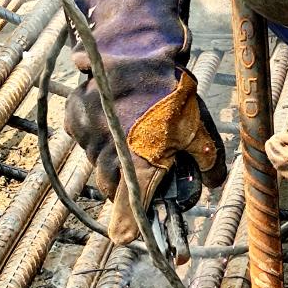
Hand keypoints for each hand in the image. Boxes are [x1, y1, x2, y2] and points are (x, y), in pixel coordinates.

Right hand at [66, 68, 225, 243]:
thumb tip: (213, 183)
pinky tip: (117, 119)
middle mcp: (108, 156)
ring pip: (97, 162)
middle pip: (112, 188)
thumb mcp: (199, 130)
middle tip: (142, 171)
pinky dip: (99, 135)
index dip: (128, 227)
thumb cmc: (174, 94)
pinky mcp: (74, 117)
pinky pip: (85, 138)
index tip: (126, 238)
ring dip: (112, 158)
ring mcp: (87, 136)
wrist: (141, 48)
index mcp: (139, 166)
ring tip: (133, 136)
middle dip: (126, 186)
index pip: (128, 212)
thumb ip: (208, 162)